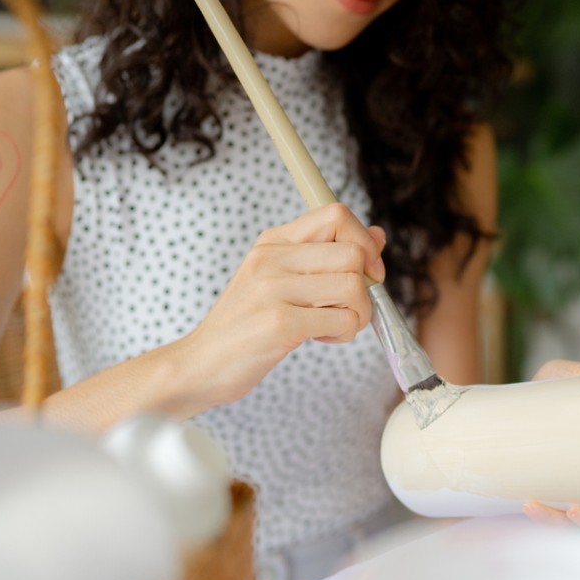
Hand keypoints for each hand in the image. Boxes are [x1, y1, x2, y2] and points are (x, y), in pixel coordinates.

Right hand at [174, 203, 385, 408]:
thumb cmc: (246, 323)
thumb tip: (378, 236)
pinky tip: (321, 337)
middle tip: (348, 307)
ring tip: (333, 325)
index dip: (365, 242)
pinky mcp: (280, 324)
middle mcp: (272, 258)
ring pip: (354, 288)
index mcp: (274, 242)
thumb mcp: (281, 278)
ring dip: (358, 314)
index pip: (337, 214)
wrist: (200, 364)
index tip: (366, 271)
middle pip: (354, 254)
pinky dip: (343, 334)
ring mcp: (274, 290)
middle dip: (367, 287)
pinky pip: (343, 320)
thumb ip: (327, 254)